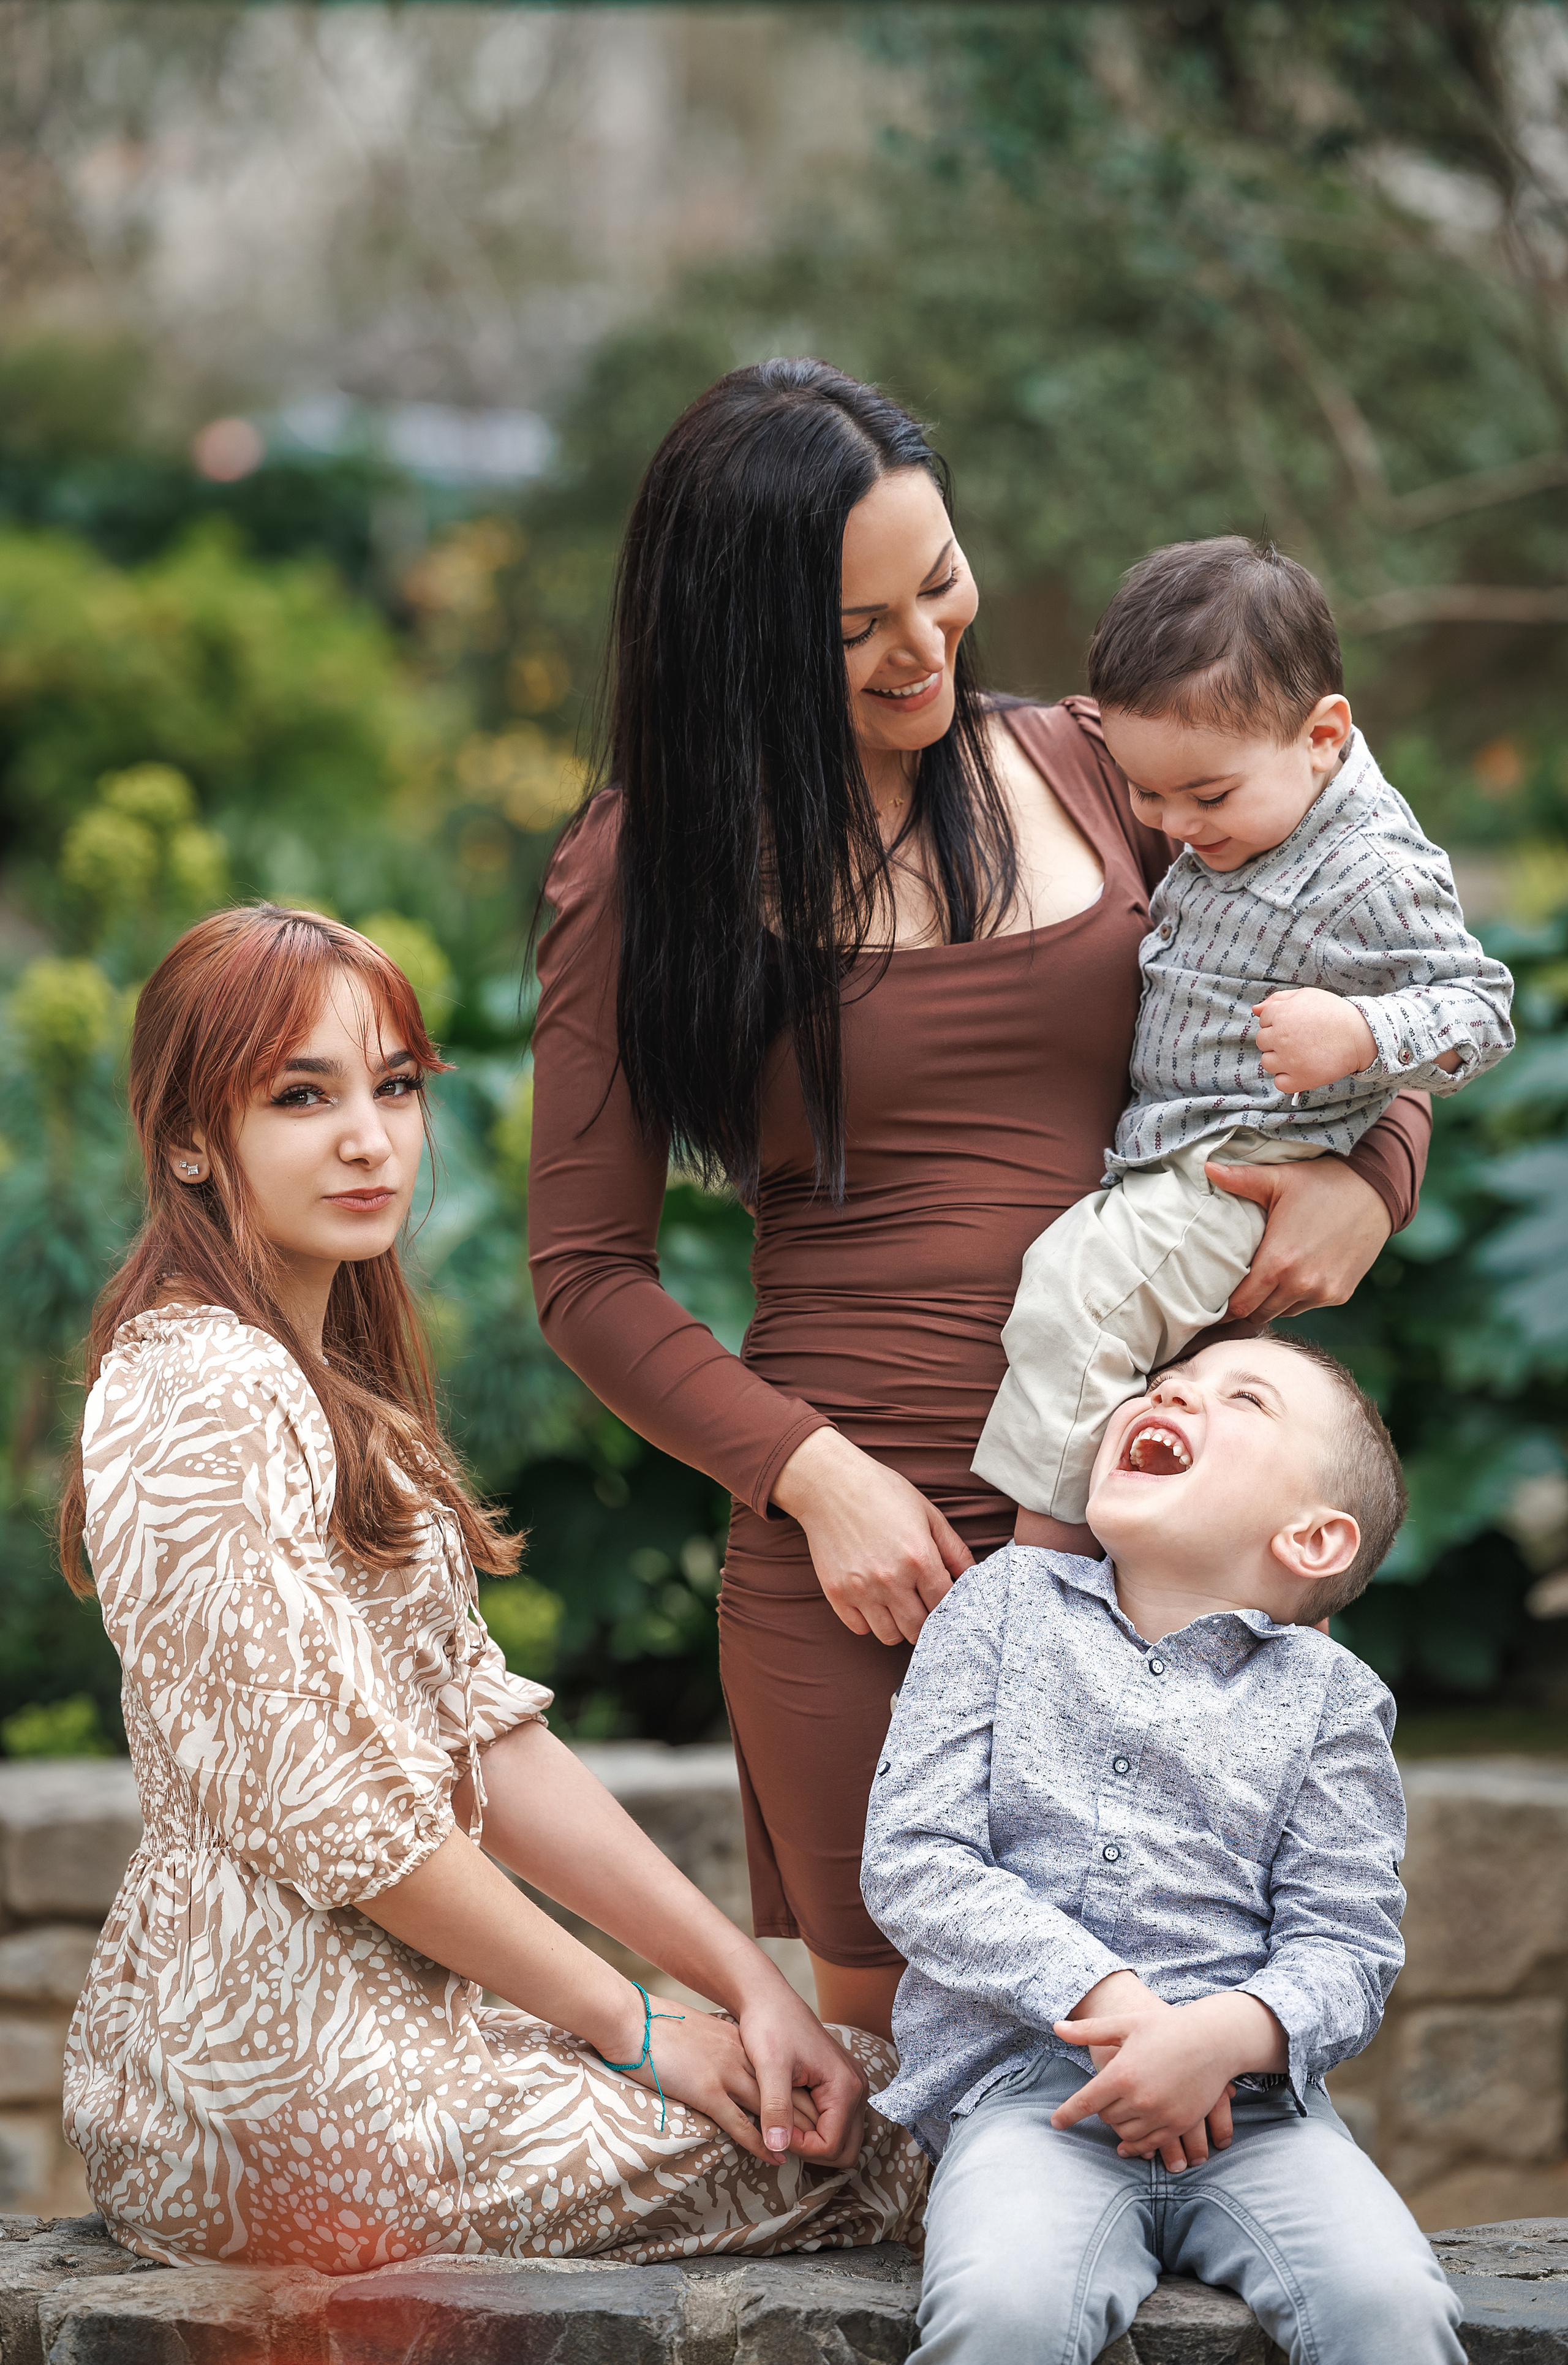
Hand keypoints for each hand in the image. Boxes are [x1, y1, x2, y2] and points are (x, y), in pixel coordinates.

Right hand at [604, 1994, 810, 2163]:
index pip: (784, 2074)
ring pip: (772, 2109)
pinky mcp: (708, 2091)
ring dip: (792, 2134)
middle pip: (788, 2091)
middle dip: (810, 2118)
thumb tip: (732, 2076)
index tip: (818, 2117)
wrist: (636, 2022)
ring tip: (810, 2155)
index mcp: (741, 2045)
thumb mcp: (702, 2039)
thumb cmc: (662, 2032)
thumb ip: (723, 2055)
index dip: (803, 2098)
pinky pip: (741, 2123)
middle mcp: (742, 2058)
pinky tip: (773, 2156)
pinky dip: (761, 2142)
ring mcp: (727, 2074)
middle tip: (827, 2142)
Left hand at [736, 1983, 870, 2166]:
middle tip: (780, 2133)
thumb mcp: (769, 2067)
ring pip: (841, 2138)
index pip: (832, 2146)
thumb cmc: (769, 2026)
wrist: (769, 1998)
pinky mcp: (841, 2085)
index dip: (801, 2148)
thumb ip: (776, 2108)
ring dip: (814, 2141)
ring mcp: (851, 2087)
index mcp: (845, 2086)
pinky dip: (815, 2128)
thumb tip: (777, 2148)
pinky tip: (790, 2114)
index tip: (774, 2130)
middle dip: (812, 2151)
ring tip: (783, 2124)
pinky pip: (836, 2122)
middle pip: (845, 2150)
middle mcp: (857, 2089)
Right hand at [772, 1427, 973, 1644]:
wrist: (829, 1483)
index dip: (949, 1605)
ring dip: (899, 1625)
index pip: (945, 1605)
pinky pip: (860, 1628)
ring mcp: (860, 1589)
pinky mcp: (836, 1593)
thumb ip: (955, 1549)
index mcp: (919, 1558)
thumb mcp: (928, 1513)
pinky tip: (873, 1599)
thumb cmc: (881, 1493)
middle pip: (919, 1628)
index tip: (943, 1598)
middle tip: (922, 1604)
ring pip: (890, 1636)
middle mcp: (891, 1579)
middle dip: (926, 1620)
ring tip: (897, 1604)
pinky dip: (869, 1621)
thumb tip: (971, 1578)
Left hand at [1052, 1993, 1283, 2167]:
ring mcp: (1160, 2115)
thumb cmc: (1166, 2027)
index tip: (1056, 2123)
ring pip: (1126, 2134)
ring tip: (1121, 2111)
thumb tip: (1056, 2028)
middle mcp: (1139, 2099)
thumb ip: (1089, 2030)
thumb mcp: (1126, 2023)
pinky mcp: (1179, 2124)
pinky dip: (1137, 2145)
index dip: (1067, 2114)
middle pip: (1106, 2118)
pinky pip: (1150, 2144)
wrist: (1214, 2039)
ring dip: (1119, 2125)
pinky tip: (1130, 2143)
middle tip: (1107, 2096)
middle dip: (1102, 2109)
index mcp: (1122, 2073)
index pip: (1085, 2103)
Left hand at [1206, 1154, 1389, 1321]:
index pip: (1239, 1305)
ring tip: (1263, 1281)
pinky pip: (1307, 1306)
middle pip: (1258, 1315)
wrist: (1376, 1190)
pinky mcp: (1340, 1294)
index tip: (1215, 1297)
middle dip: (1245, 1306)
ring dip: (1271, 1302)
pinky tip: (1293, 1276)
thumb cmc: (1322, 1182)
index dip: (1224, 1305)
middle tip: (1235, 1290)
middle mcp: (1301, 1284)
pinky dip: (1296, 1297)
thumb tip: (1205, 1168)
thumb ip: (1240, 1180)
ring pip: (1283, 1312)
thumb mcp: (1278, 1178)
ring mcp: (1323, 1293)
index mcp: (1278, 1262)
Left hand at [1254, 988, 1375, 1094]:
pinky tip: (1301, 1070)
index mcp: (1280, 1015)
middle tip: (1299, 1039)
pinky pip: (1280, 1083)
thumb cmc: (1333, 1013)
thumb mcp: (1306, 996)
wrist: (1360, 1034)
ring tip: (1301, 1054)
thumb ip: (1277, 1000)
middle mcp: (1280, 1038)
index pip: (1264, 1021)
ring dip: (1280, 1060)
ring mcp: (1289, 1060)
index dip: (1279, 1022)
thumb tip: (1255, 1010)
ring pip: (1268, 1063)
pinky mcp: (1300, 1079)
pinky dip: (1288, 1080)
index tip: (1296, 1025)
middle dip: (1277, 1040)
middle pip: (1263, 1042)